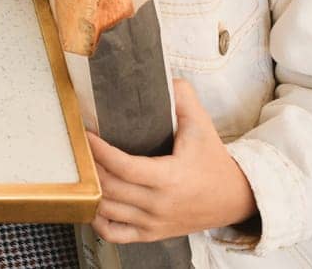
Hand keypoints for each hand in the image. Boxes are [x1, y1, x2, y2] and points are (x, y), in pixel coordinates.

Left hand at [87, 79, 257, 243]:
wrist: (234, 199)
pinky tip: (94, 201)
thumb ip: (183, 98)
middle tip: (77, 147)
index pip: (124, 167)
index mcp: (170, 178)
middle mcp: (159, 204)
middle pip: (110, 188)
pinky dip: (98, 220)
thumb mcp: (202, 126)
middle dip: (90, 166)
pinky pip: (115, 234)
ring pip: (108, 210)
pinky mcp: (151, 233)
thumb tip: (164, 78)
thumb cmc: (214, 162)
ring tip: (82, 169)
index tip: (85, 133)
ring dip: (91, 190)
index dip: (99, 150)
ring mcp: (153, 222)